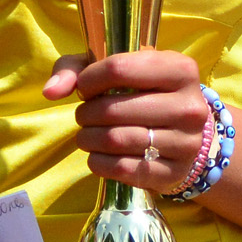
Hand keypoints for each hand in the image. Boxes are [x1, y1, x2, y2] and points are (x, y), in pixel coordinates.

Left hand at [46, 49, 216, 195]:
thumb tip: (51, 91)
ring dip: (88, 138)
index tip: (85, 88)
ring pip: (115, 140)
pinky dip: (98, 162)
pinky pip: (121, 169)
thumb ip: (77, 69)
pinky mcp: (174, 173)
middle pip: (113, 109)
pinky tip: (98, 155)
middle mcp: (190, 106)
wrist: (187, 136)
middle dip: (86, 113)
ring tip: (87, 135)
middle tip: (84, 115)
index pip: (119, 68)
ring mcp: (186, 143)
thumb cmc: (146, 94)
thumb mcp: (120, 69)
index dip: (89, 79)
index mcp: (181, 69)